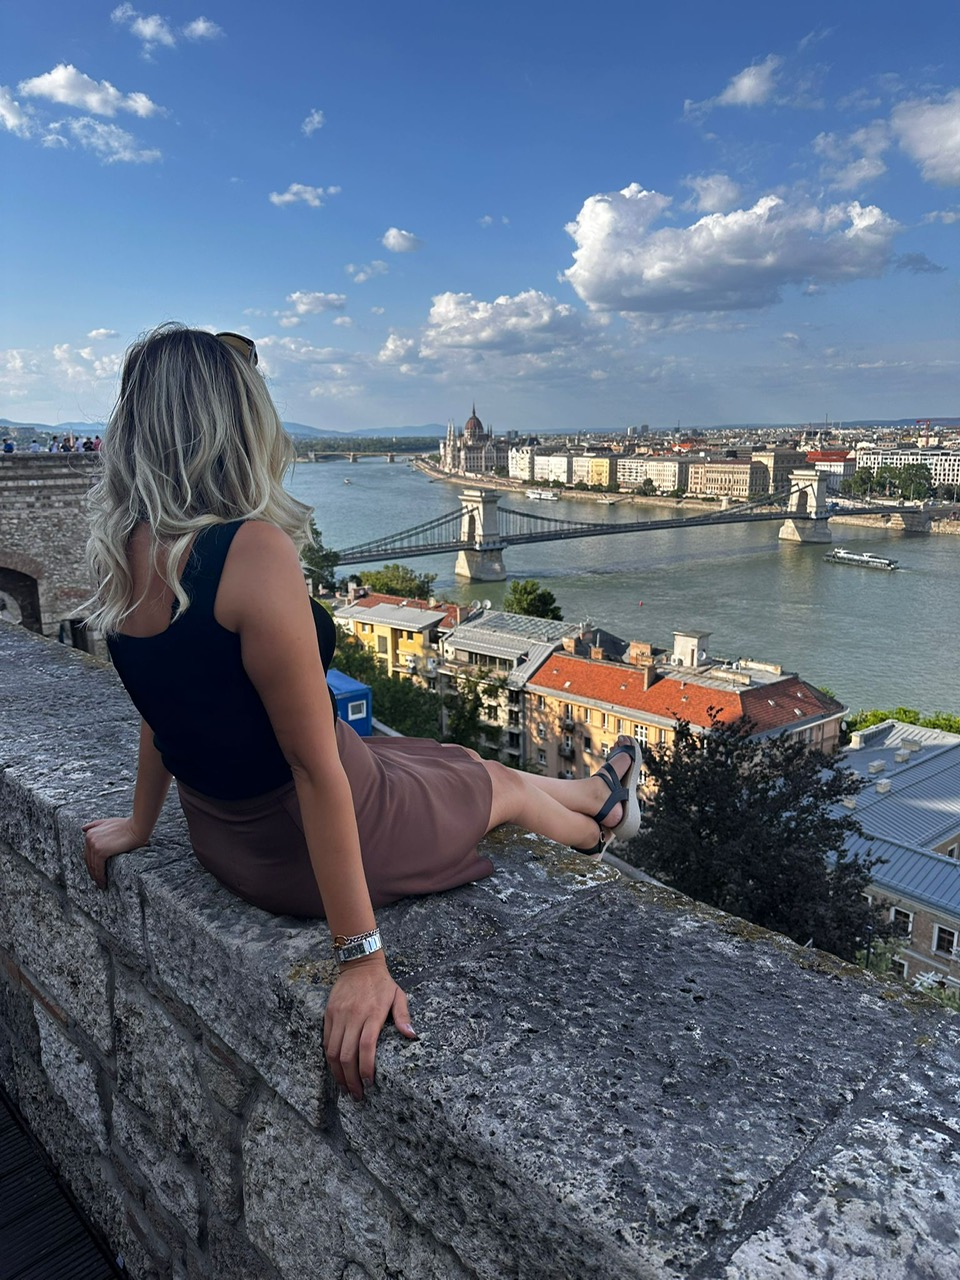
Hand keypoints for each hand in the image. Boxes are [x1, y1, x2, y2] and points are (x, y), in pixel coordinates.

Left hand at [81, 817, 148, 888]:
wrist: (136, 827)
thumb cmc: (126, 825)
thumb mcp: (107, 822)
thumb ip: (95, 825)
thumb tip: (82, 829)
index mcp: (89, 833)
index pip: (88, 853)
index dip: (91, 863)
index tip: (94, 871)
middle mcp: (89, 839)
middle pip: (88, 860)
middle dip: (92, 872)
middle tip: (97, 881)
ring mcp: (94, 845)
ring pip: (93, 866)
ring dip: (96, 877)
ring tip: (101, 884)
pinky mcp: (101, 851)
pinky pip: (98, 868)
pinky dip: (100, 877)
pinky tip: (103, 882)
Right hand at [323, 953, 416, 1100]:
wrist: (359, 964)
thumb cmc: (382, 983)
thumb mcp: (398, 995)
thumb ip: (403, 1016)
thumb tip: (412, 1035)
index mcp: (373, 1013)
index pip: (366, 1047)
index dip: (365, 1069)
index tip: (369, 1084)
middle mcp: (354, 1016)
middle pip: (347, 1054)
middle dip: (350, 1079)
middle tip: (357, 1095)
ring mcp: (339, 1015)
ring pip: (333, 1051)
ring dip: (338, 1073)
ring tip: (345, 1088)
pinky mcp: (328, 1014)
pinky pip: (326, 1041)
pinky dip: (330, 1059)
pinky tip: (336, 1070)